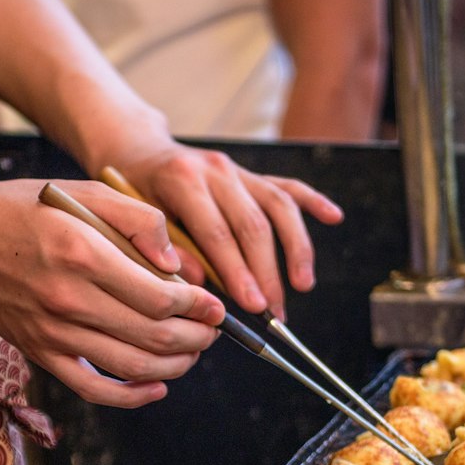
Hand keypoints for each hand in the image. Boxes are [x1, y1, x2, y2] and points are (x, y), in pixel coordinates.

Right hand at [0, 178, 224, 406]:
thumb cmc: (26, 210)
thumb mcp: (84, 193)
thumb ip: (138, 219)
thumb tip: (177, 264)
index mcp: (83, 254)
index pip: (160, 297)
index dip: (198, 307)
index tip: (215, 305)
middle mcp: (68, 298)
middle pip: (154, 336)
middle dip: (196, 338)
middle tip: (213, 330)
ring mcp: (53, 333)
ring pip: (132, 367)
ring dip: (175, 367)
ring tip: (193, 352)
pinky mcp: (41, 354)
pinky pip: (93, 389)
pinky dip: (132, 396)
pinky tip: (158, 387)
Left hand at [110, 142, 343, 318]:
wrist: (136, 152)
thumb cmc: (130, 195)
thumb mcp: (132, 221)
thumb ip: (163, 250)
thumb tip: (200, 285)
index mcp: (183, 180)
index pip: (218, 233)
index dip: (238, 272)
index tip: (252, 305)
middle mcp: (216, 170)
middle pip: (254, 225)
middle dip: (267, 273)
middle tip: (275, 313)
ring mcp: (237, 170)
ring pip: (278, 207)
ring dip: (296, 249)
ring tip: (303, 285)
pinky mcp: (251, 174)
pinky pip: (287, 187)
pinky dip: (313, 202)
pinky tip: (334, 217)